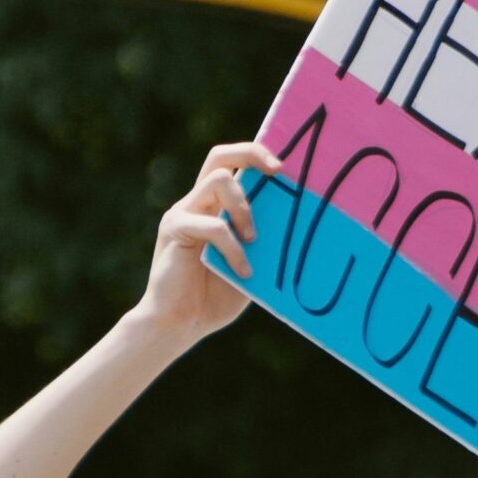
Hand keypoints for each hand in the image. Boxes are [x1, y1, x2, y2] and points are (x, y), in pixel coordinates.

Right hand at [134, 142, 278, 338]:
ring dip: (244, 208)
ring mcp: (184, 212)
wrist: (182, 323)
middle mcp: (198, 202)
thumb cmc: (217, 296)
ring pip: (218, 180)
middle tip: (278, 171)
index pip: (233, 164)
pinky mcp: (175, 229)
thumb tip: (302, 226)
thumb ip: (264, 241)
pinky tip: (243, 272)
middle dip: (252, 154)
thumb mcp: (251, 263)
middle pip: (219, 155)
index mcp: (216, 207)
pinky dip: (234, 247)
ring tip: (254, 240)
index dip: (257, 155)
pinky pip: (212, 225)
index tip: (286, 168)